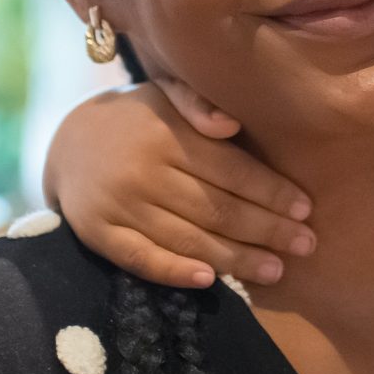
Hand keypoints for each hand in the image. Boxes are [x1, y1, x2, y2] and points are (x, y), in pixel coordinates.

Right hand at [41, 78, 313, 289]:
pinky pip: (142, 259)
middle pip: (216, 208)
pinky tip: (211, 280)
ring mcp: (119, 205)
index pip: (231, 169)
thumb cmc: (136, 120)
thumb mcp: (164, 93)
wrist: (67, 143)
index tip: (305, 209)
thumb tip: (230, 125)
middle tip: (306, 245)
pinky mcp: (99, 234)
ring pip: (187, 239)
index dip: (272, 191)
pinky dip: (176, 272)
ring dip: (236, 259)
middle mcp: (142, 170)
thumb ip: (198, 101)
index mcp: (165, 134)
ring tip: (276, 270)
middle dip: (267, 230)